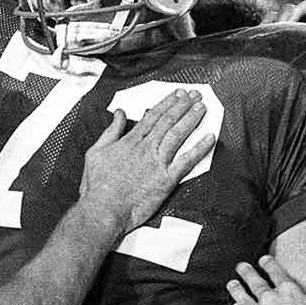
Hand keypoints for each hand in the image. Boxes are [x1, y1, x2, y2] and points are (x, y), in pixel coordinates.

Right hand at [75, 90, 212, 234]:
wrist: (103, 209)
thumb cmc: (98, 186)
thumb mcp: (96, 152)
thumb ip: (111, 131)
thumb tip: (120, 114)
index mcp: (130, 141)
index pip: (153, 116)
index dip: (168, 103)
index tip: (178, 94)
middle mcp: (146, 148)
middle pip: (168, 121)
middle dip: (183, 105)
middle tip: (195, 95)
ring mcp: (158, 163)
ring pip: (178, 135)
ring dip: (191, 119)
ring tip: (202, 108)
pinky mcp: (166, 180)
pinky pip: (187, 161)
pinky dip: (199, 149)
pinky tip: (209, 138)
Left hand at [227, 254, 305, 304]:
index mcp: (289, 291)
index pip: (275, 271)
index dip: (268, 263)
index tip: (263, 260)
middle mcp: (270, 299)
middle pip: (254, 281)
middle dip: (246, 272)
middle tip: (241, 267)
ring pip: (242, 297)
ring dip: (236, 289)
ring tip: (232, 284)